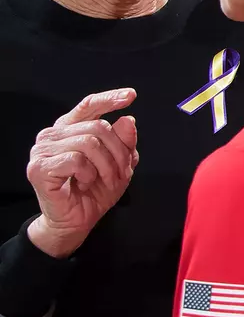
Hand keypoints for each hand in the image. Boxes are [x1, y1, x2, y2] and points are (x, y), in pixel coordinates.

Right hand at [25, 90, 139, 259]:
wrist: (76, 220)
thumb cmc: (94, 191)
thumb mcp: (119, 165)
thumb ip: (124, 142)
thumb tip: (128, 119)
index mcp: (70, 129)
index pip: (89, 106)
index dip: (109, 99)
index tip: (130, 95)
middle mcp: (53, 134)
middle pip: (98, 127)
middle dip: (118, 152)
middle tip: (121, 173)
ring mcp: (42, 150)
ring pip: (89, 143)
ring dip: (105, 166)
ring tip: (101, 180)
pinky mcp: (39, 167)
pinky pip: (76, 160)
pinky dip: (88, 174)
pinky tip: (82, 183)